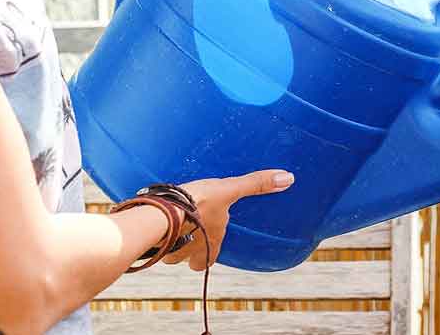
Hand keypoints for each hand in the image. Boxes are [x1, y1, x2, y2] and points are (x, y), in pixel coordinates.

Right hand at [161, 169, 294, 270]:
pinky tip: (152, 223)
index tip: (206, 243)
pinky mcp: (150, 242)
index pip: (208, 261)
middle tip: (187, 236)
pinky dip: (154, 236)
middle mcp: (190, 252)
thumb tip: (288, 178)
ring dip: (170, 244)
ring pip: (170, 254)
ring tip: (169, 227)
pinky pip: (153, 243)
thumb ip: (256, 184)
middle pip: (189, 262)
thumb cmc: (198, 203)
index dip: (207, 254)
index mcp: (210, 244)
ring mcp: (169, 249)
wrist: (162, 210)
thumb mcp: (229, 189)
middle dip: (187, 254)